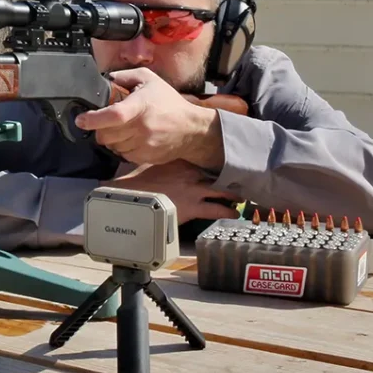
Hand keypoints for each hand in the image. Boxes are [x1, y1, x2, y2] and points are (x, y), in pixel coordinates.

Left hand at [75, 67, 224, 169]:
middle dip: (100, 128)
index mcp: (141, 105)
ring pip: (112, 146)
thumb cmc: (168, 102)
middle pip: (106, 134)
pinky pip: (122, 155)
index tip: (80, 120)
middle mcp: (142, 127)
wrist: (191, 129)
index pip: (114, 115)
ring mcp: (144, 144)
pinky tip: (131, 138)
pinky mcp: (145, 157)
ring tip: (123, 128)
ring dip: (111, 139)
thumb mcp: (149, 79)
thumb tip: (105, 80)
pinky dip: (121, 148)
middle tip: (106, 122)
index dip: (93, 119)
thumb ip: (125, 76)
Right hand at [102, 160, 242, 223]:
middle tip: (237, 181)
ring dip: (232, 195)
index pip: (202, 159)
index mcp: (179, 161)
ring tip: (240, 198)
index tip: (220, 164)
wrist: (131, 199)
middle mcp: (190, 173)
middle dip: (228, 178)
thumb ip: (157, 161)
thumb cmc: (134, 183)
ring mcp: (193, 190)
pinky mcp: (193, 208)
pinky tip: (233, 214)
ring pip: (221, 191)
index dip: (213, 163)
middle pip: (216, 173)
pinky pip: (216, 209)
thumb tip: (153, 158)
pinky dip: (227, 211)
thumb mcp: (145, 165)